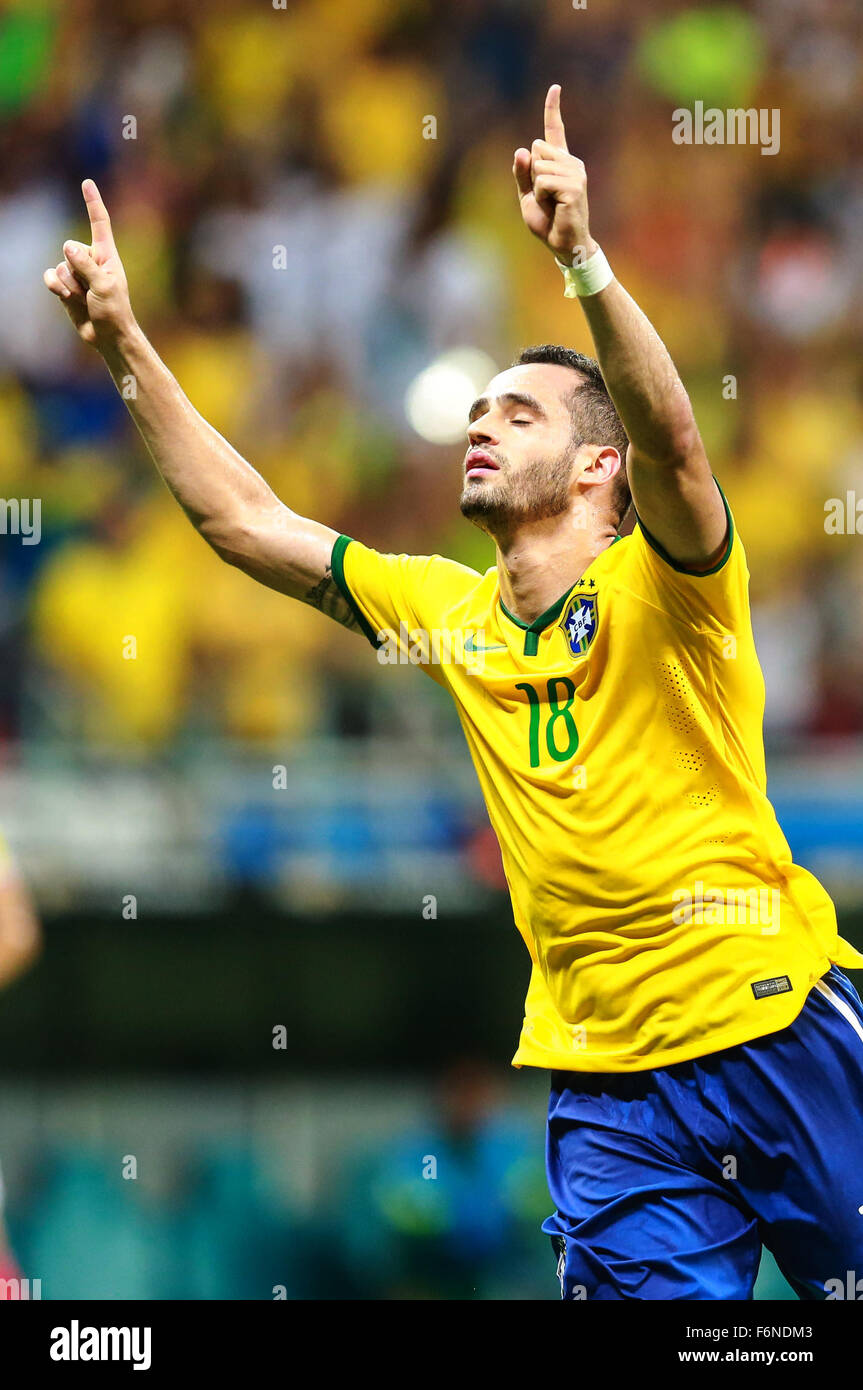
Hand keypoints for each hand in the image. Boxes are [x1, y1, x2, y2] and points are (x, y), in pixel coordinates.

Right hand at [43, 179, 134, 348]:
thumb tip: (67, 245)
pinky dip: (55, 285)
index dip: (92, 202)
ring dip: (69, 284)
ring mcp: (77, 272)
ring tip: (85, 298)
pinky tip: (65, 296)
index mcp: (107, 254)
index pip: (99, 223)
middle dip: (76, 270)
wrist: (108, 336)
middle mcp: (91, 259)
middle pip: (70, 248)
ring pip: (60, 265)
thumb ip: (86, 265)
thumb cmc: (115, 311)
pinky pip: (51, 276)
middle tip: (92, 291)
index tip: (87, 183)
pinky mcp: (66, 286)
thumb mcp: (104, 286)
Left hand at [513, 84, 596, 263]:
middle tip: (545, 197)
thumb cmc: (548, 221)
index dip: (553, 109)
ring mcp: (575, 173)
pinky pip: (543, 181)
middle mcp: (571, 162)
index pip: (554, 131)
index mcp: (560, 162)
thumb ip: (522, 174)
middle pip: (536, 148)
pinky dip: (542, 196)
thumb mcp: (527, 196)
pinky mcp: (575, 186)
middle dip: (532, 173)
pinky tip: (554, 206)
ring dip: (537, 188)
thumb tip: (522, 149)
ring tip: (551, 204)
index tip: (555, 87)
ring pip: (538, 166)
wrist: (564, 244)